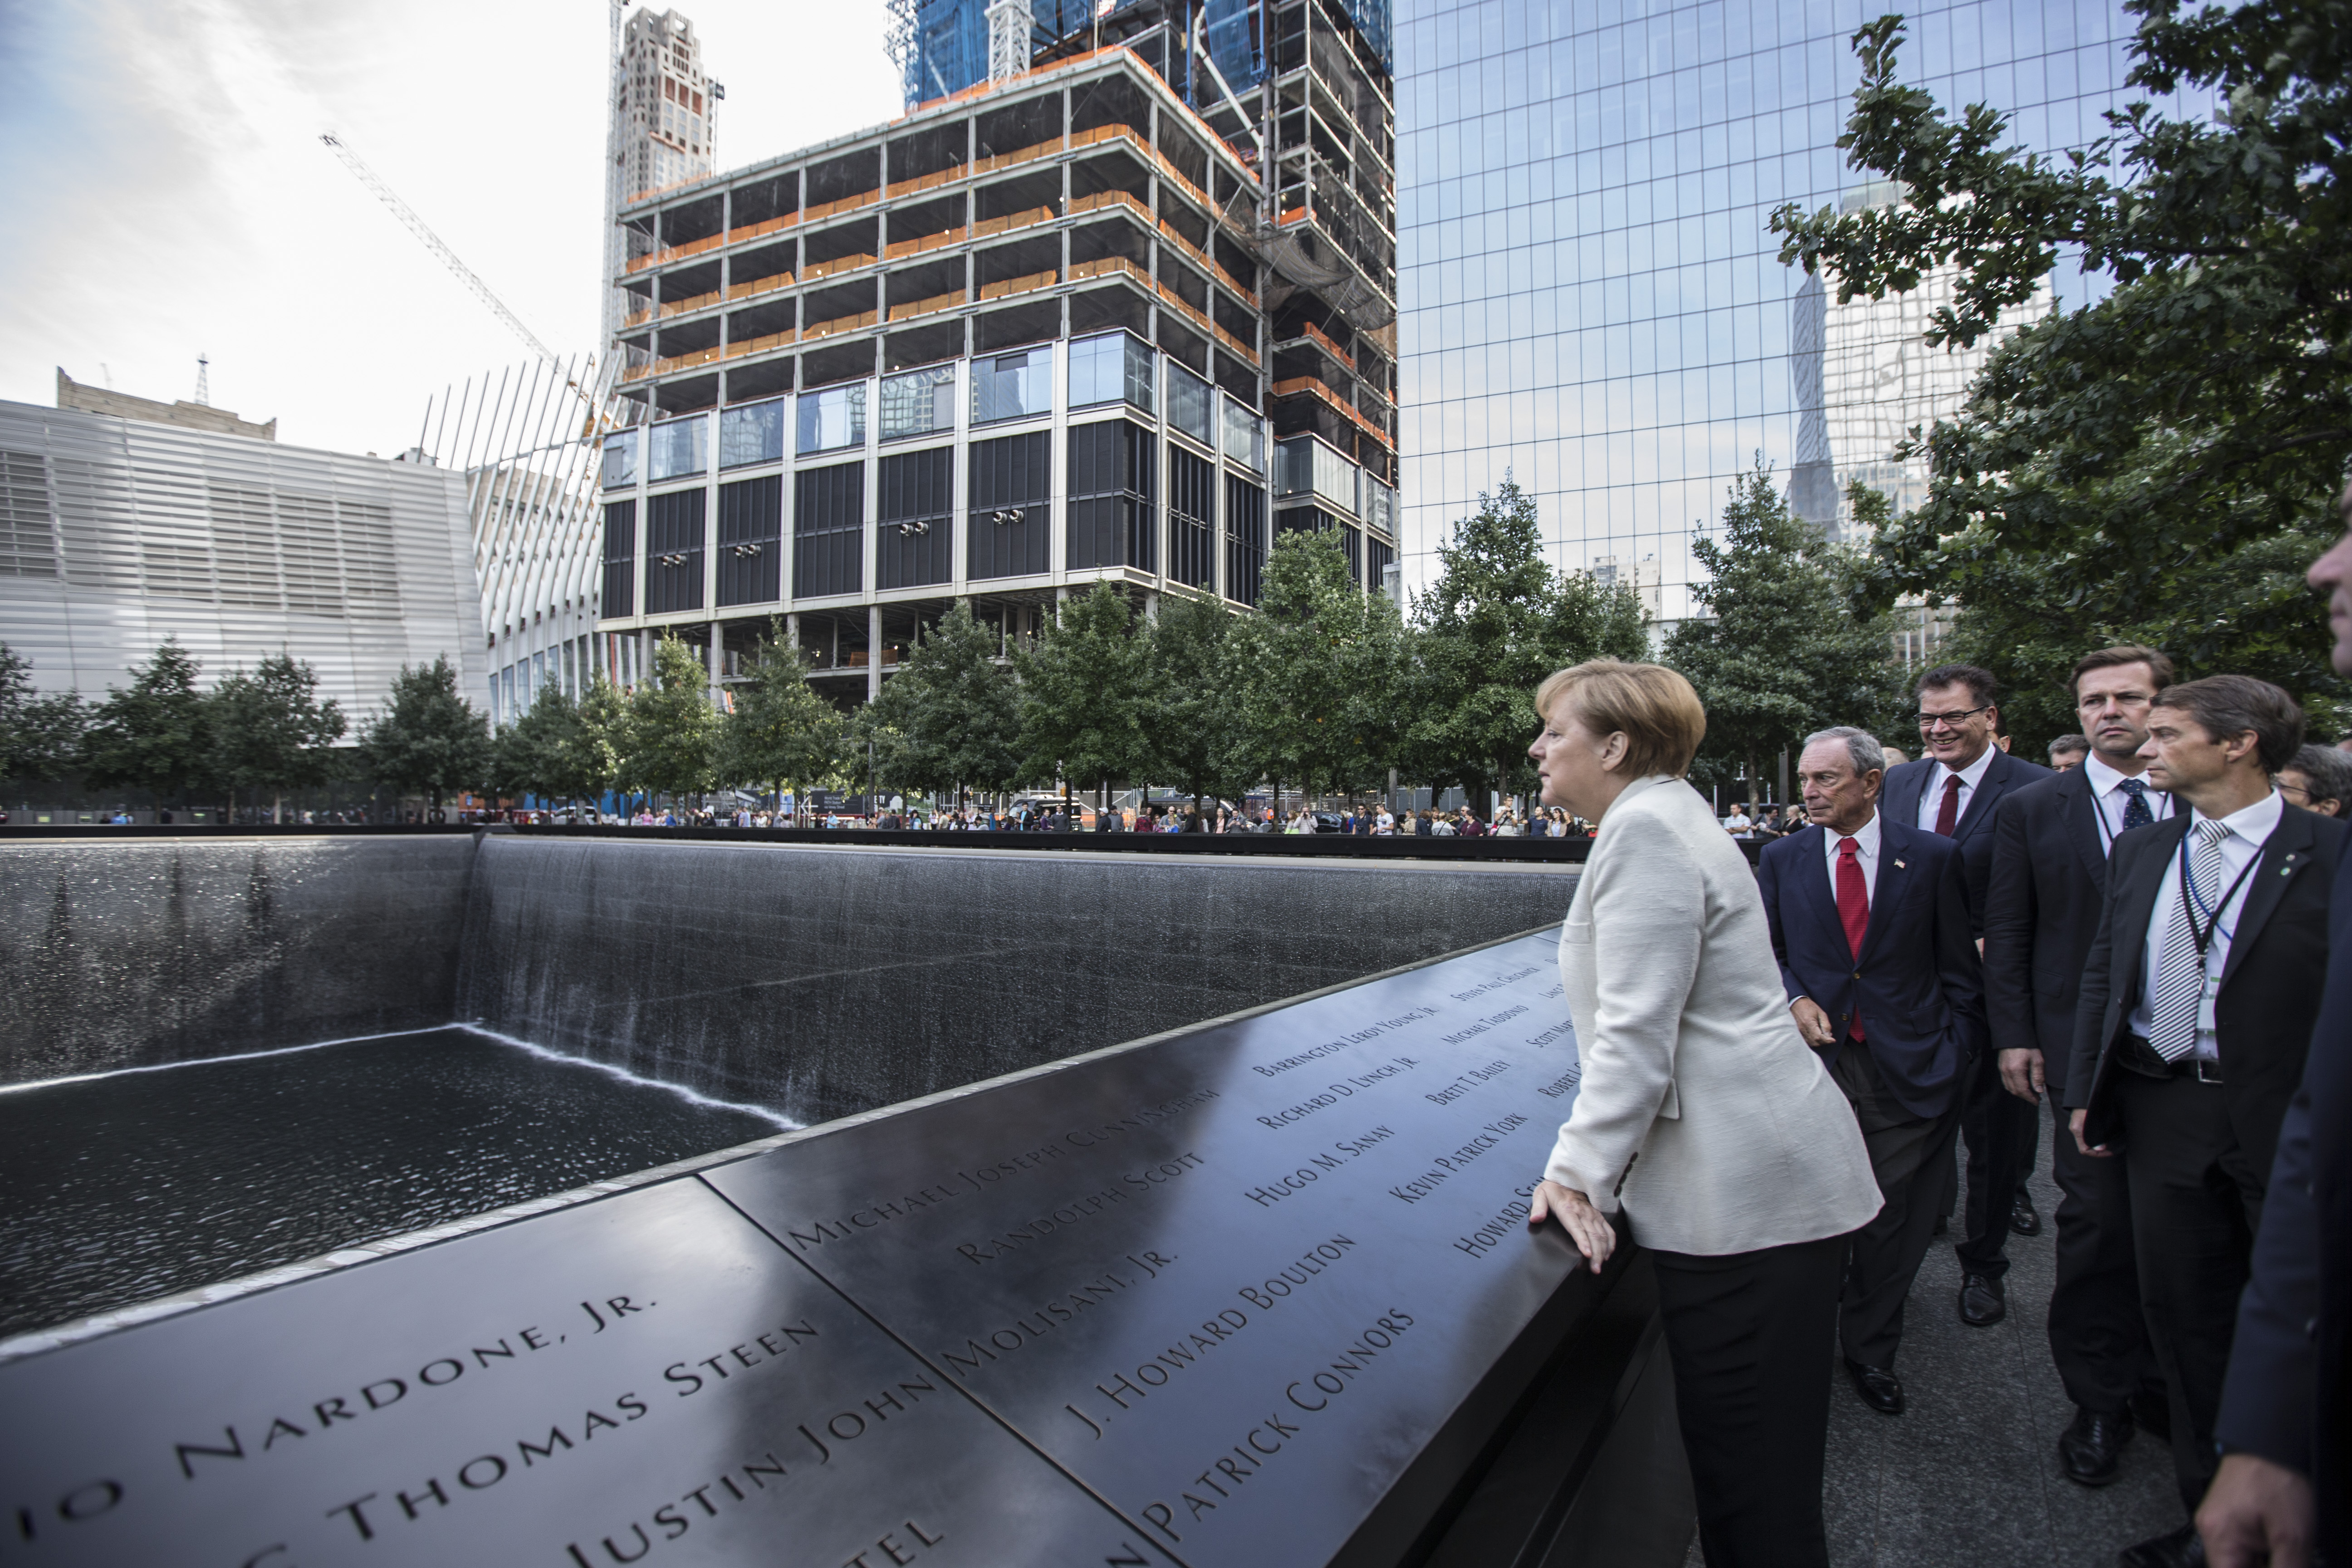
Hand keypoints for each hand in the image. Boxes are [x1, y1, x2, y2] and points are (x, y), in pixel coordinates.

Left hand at [1528, 1179, 1615, 1274]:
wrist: (1567, 1179)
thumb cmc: (1553, 1189)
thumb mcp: (1541, 1195)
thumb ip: (1538, 1207)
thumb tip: (1535, 1218)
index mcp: (1568, 1209)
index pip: (1577, 1228)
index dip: (1583, 1241)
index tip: (1587, 1254)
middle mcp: (1583, 1213)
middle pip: (1593, 1236)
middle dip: (1595, 1254)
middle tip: (1594, 1269)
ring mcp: (1593, 1215)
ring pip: (1602, 1236)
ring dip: (1603, 1252)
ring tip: (1599, 1267)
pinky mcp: (1598, 1216)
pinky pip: (1608, 1231)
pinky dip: (1610, 1244)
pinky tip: (1607, 1255)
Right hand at [1790, 996, 1836, 1048]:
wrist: (1796, 1003)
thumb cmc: (1809, 1006)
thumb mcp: (1821, 1013)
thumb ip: (1826, 1025)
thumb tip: (1829, 1035)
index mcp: (1808, 1023)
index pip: (1818, 1037)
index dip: (1827, 1040)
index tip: (1833, 1040)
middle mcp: (1802, 1029)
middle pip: (1815, 1042)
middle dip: (1824, 1041)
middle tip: (1829, 1036)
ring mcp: (1799, 1032)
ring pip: (1811, 1043)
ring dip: (1819, 1042)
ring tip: (1823, 1035)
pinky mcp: (1798, 1033)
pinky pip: (1807, 1041)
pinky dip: (1813, 1041)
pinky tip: (1817, 1036)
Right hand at [1999, 1047, 2044, 1102]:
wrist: (2013, 1034)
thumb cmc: (2026, 1045)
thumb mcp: (2037, 1060)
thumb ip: (2038, 1076)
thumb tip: (2039, 1089)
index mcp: (2016, 1070)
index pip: (2022, 1090)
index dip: (2030, 1098)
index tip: (2037, 1101)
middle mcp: (2007, 1072)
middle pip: (2014, 1091)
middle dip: (2025, 1097)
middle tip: (2035, 1098)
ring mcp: (2002, 1070)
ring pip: (2009, 1087)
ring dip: (2019, 1092)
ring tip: (2029, 1092)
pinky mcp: (2001, 1067)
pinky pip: (2005, 1082)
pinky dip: (2013, 1086)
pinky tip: (2020, 1085)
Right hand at [2070, 1107, 2112, 1157]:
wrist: (2087, 1092)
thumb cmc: (2089, 1103)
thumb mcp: (2091, 1119)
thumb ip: (2095, 1134)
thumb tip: (2100, 1148)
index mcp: (2077, 1129)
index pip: (2084, 1150)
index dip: (2097, 1154)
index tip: (2109, 1152)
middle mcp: (2076, 1129)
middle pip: (2086, 1147)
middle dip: (2098, 1150)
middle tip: (2110, 1149)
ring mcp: (2079, 1126)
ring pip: (2087, 1141)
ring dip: (2098, 1144)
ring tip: (2109, 1143)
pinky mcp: (2083, 1122)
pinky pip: (2088, 1135)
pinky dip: (2097, 1138)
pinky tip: (2104, 1136)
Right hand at [2198, 1453, 2312, 1567]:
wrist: (2270, 1441)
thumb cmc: (2277, 1478)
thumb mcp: (2292, 1536)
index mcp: (2218, 1536)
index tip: (2275, 1563)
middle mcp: (2208, 1529)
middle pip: (2231, 1567)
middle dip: (2260, 1564)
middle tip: (2282, 1552)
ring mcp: (2214, 1520)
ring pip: (2237, 1557)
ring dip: (2261, 1558)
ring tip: (2280, 1542)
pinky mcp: (2223, 1514)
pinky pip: (2237, 1543)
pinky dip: (2258, 1547)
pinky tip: (2273, 1537)